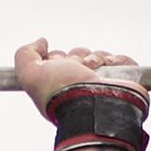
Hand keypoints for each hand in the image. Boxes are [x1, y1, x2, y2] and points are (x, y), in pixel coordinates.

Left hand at [14, 40, 143, 111]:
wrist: (95, 107)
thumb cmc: (63, 95)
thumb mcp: (31, 74)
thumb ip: (25, 56)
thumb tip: (41, 42)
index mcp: (61, 87)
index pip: (59, 60)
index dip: (57, 57)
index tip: (56, 63)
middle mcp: (81, 87)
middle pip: (79, 55)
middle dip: (76, 56)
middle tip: (76, 68)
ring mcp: (103, 86)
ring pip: (99, 56)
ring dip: (95, 57)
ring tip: (93, 69)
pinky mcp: (124, 84)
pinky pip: (121, 61)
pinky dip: (116, 59)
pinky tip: (109, 66)